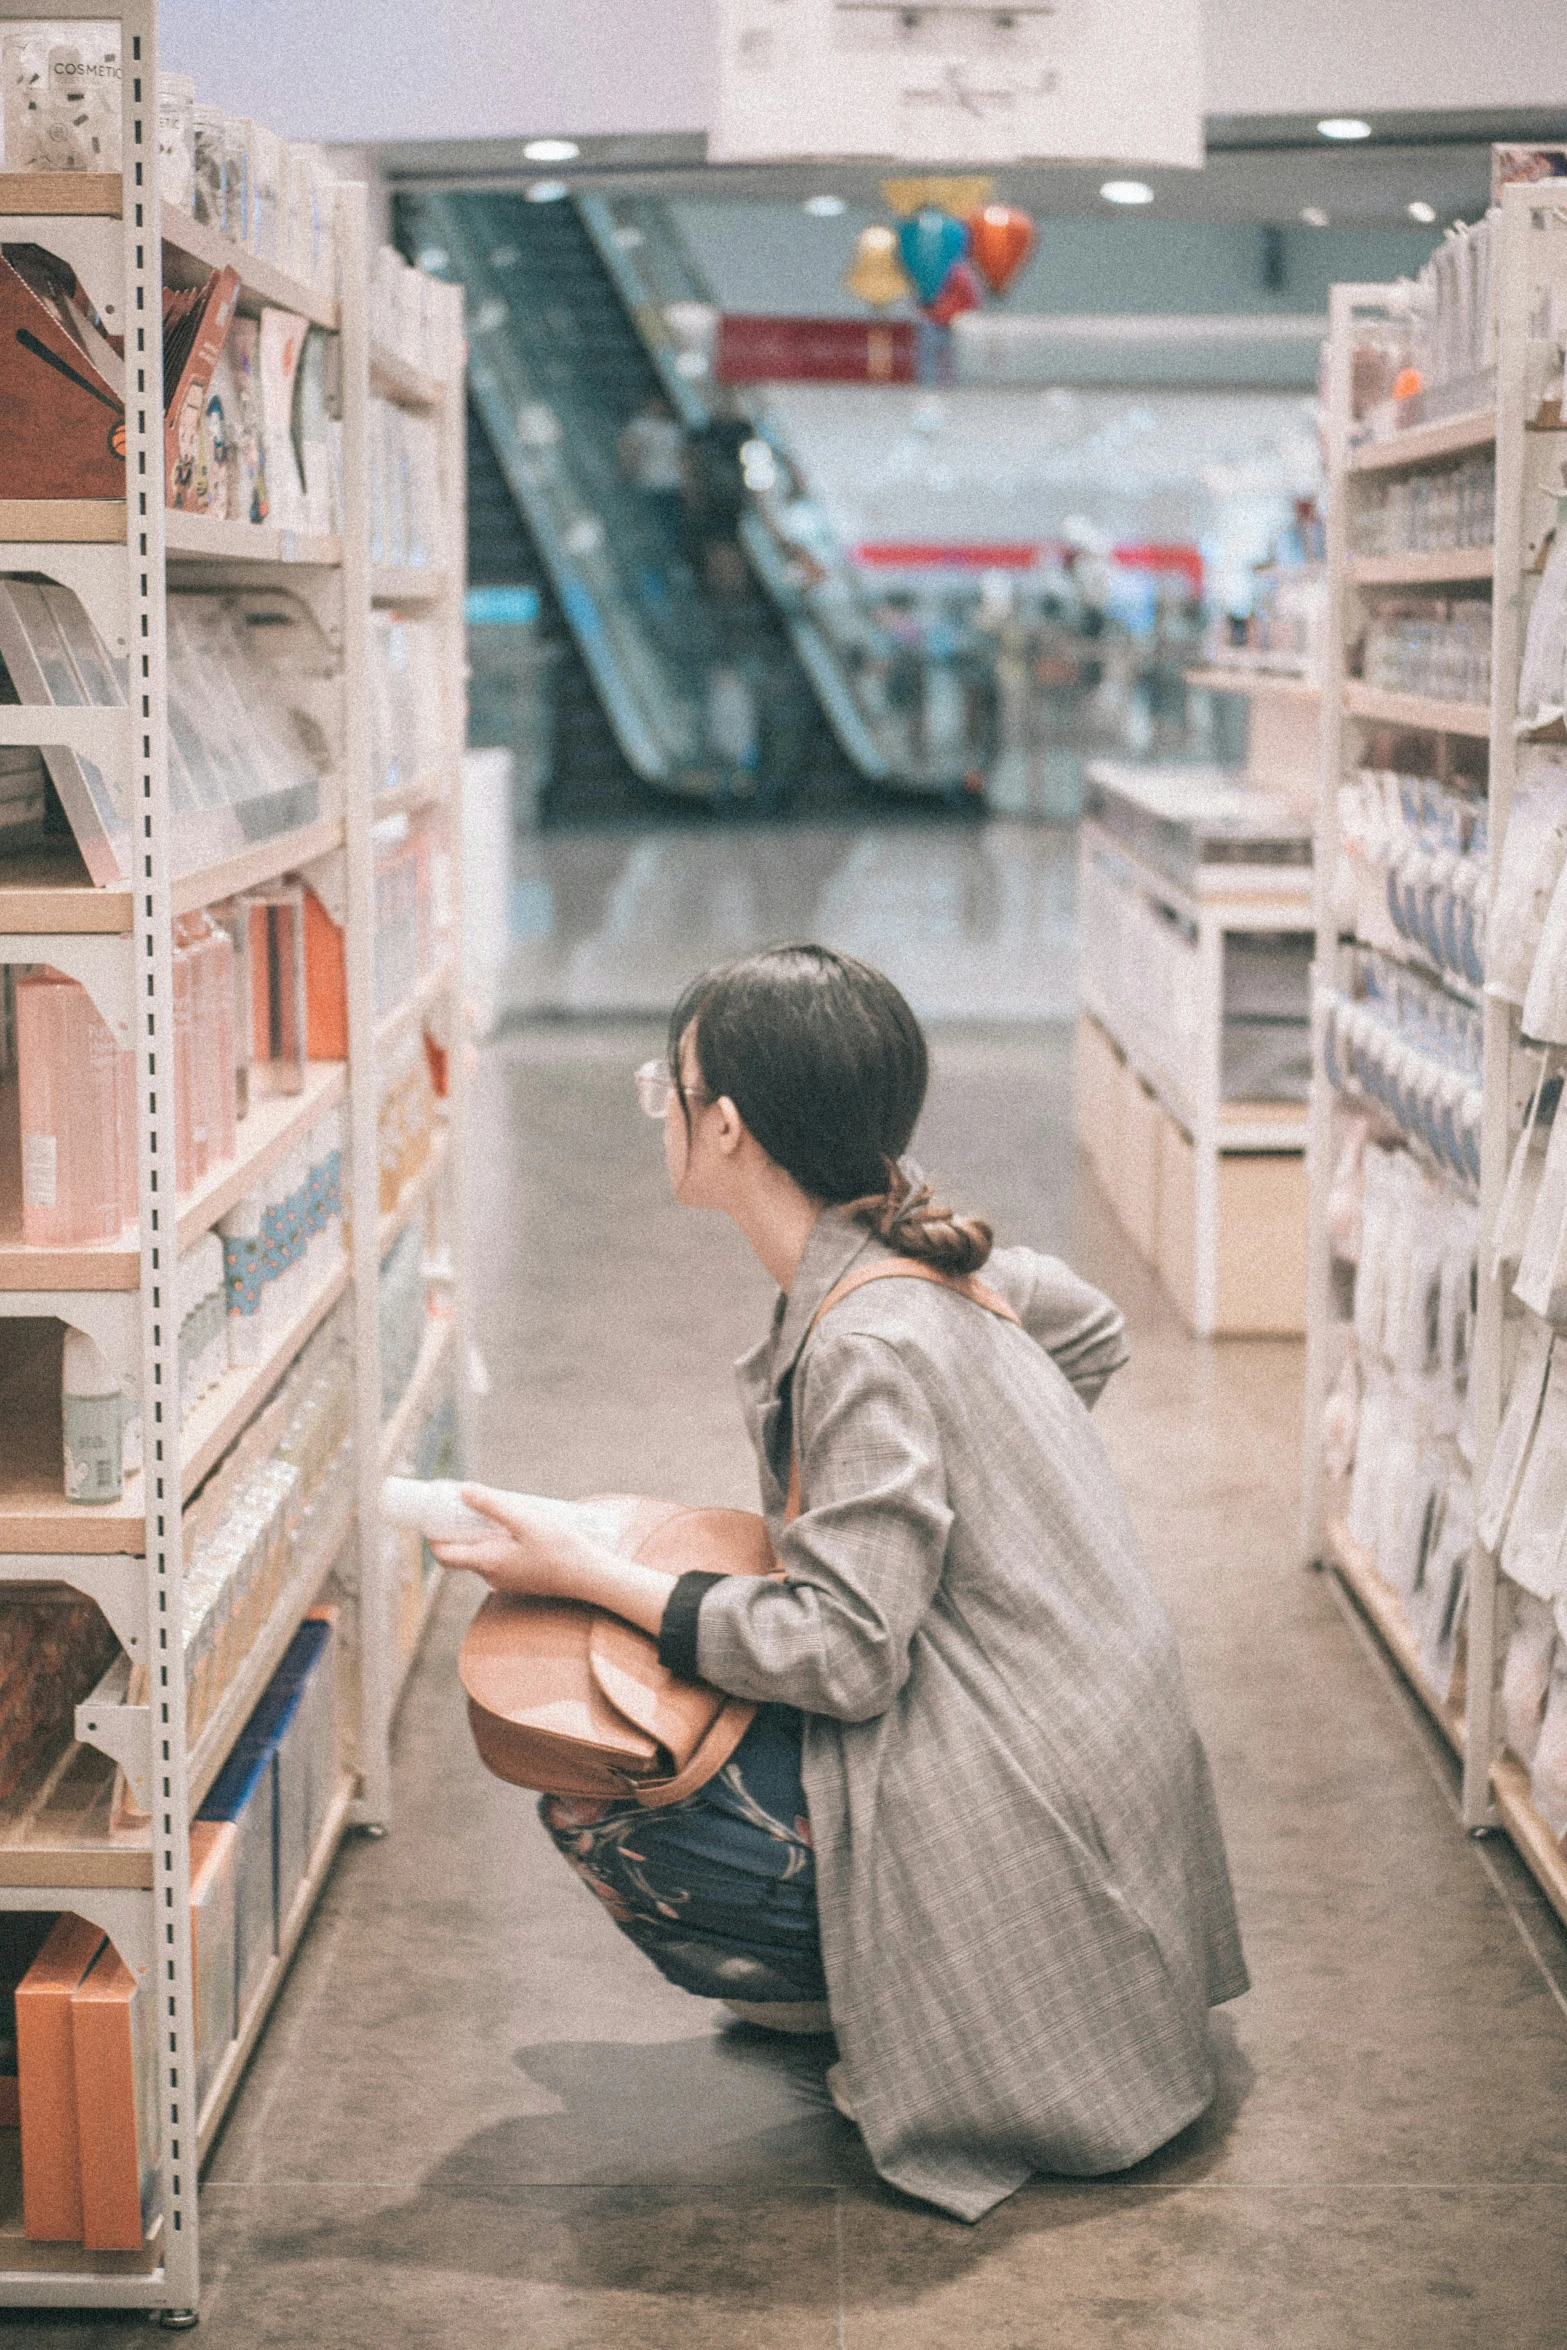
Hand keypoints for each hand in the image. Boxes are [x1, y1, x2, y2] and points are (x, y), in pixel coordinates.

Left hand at [430, 1485, 678, 1637]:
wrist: (592, 1578)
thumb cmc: (562, 1549)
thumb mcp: (527, 1520)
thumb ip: (493, 1506)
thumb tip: (462, 1491)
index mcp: (488, 1562)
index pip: (444, 1554)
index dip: (432, 1533)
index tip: (432, 1511)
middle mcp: (492, 1575)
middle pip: (462, 1550)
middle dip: (457, 1525)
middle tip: (463, 1499)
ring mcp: (506, 1579)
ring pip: (481, 1552)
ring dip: (480, 1531)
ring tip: (494, 1506)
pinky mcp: (520, 1578)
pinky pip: (498, 1557)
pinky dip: (496, 1539)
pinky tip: (515, 1524)